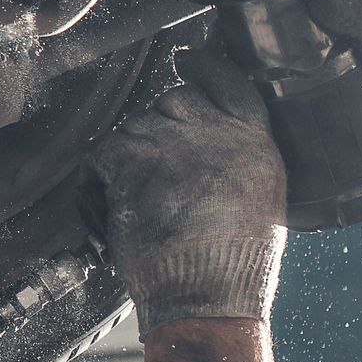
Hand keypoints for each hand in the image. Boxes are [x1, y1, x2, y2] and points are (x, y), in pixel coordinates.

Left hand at [91, 51, 287, 335]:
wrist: (207, 299)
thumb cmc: (233, 270)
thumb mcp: (261, 203)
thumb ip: (239, 162)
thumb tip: (211, 146)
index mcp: (256, 144)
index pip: (230, 83)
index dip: (205, 68)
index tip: (188, 61)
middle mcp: (217, 133)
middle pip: (174, 100)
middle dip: (161, 127)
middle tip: (158, 170)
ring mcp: (173, 141)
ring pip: (136, 125)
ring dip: (131, 155)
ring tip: (142, 201)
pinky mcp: (133, 157)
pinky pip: (104, 150)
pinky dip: (99, 177)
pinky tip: (111, 202)